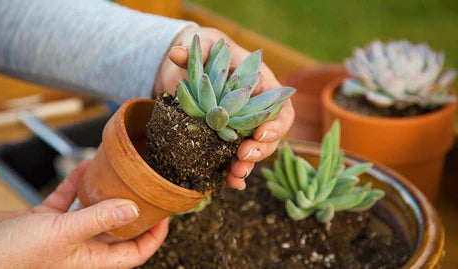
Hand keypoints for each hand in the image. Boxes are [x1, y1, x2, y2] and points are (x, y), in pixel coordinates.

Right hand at [0, 161, 167, 268]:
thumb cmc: (11, 257)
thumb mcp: (62, 234)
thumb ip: (98, 219)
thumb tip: (133, 209)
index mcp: (90, 260)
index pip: (133, 253)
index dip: (153, 237)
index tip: (165, 216)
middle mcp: (80, 248)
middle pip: (116, 229)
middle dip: (132, 208)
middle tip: (146, 187)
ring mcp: (63, 234)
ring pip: (92, 211)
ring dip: (104, 192)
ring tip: (119, 172)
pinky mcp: (45, 221)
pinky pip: (68, 200)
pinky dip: (77, 184)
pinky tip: (86, 166)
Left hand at [154, 26, 294, 189]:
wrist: (194, 70)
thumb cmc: (209, 53)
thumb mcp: (205, 46)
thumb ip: (196, 50)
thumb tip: (177, 54)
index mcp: (262, 88)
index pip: (282, 109)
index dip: (277, 124)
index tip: (260, 133)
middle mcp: (256, 112)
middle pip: (270, 137)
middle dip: (260, 150)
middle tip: (243, 155)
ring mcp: (241, 129)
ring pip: (253, 152)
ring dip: (247, 166)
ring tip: (235, 176)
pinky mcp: (224, 141)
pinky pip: (233, 160)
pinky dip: (233, 174)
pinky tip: (228, 183)